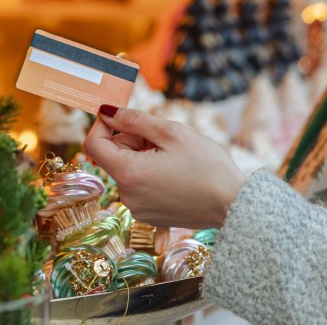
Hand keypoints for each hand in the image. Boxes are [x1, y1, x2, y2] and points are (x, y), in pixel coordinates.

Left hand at [83, 105, 245, 228]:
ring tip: (174, 158)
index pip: (93, 144)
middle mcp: (127, 195)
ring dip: (143, 157)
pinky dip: (150, 175)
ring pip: (128, 170)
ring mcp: (137, 208)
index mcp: (128, 173)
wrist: (233, 204)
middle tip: (162, 138)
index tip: (118, 115)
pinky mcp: (150, 215)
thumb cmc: (207, 167)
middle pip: (113, 156)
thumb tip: (107, 112)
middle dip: (132, 141)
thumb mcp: (172, 132)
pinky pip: (139, 187)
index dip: (102, 124)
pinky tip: (176, 174)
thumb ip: (134, 120)